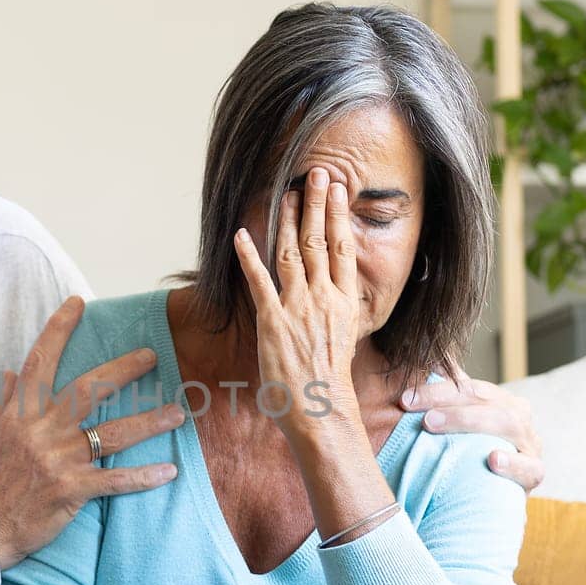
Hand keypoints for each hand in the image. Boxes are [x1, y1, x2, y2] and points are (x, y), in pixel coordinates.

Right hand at [0, 297, 185, 568]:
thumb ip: (4, 406)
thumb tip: (11, 375)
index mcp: (19, 414)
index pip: (40, 362)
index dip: (59, 330)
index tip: (78, 303)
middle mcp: (41, 430)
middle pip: (90, 389)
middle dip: (124, 369)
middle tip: (152, 356)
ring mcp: (58, 459)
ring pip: (113, 433)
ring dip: (150, 421)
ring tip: (178, 412)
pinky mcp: (71, 490)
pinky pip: (115, 480)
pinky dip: (144, 476)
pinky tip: (169, 471)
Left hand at [232, 167, 362, 434]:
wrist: (321, 410)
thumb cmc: (329, 384)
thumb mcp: (343, 340)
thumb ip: (334, 313)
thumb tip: (329, 299)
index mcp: (345, 302)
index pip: (343, 249)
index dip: (339, 216)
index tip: (338, 191)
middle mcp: (324, 298)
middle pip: (319, 241)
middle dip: (317, 204)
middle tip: (317, 174)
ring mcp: (298, 307)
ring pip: (291, 252)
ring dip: (287, 219)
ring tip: (287, 192)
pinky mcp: (272, 321)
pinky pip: (258, 281)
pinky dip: (248, 256)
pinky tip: (241, 234)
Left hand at [398, 366, 543, 491]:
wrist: (492, 495)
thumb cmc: (470, 453)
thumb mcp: (458, 425)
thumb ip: (446, 397)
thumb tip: (425, 363)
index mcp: (501, 401)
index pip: (470, 388)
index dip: (437, 390)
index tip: (405, 400)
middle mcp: (519, 418)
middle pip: (489, 402)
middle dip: (451, 406)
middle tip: (421, 418)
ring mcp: (531, 444)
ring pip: (509, 425)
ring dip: (470, 422)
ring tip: (436, 425)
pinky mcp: (535, 473)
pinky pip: (531, 467)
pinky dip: (513, 464)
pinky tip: (493, 460)